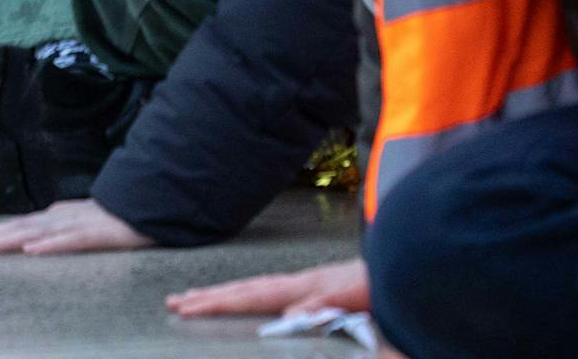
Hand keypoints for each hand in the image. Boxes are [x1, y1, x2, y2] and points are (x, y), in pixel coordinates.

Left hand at [0, 199, 151, 256]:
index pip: (15, 227)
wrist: (151, 200)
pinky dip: (50, 246)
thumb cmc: (116, 216)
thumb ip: (58, 228)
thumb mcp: (81, 224)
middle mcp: (60, 218)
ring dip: (7, 240)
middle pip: (17, 229)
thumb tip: (34, 236)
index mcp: (55, 218)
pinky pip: (71, 241)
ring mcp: (78, 224)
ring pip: (36, 233)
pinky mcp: (98, 233)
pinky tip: (32, 251)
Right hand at [167, 258, 369, 319]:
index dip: (217, 302)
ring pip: (253, 288)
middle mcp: (297, 282)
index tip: (187, 308)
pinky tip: (244, 297)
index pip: (250, 296)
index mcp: (302, 287)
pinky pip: (268, 291)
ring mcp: (304, 283)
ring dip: (223, 293)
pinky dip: (247, 293)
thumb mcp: (354, 297)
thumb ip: (321, 304)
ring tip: (195, 296)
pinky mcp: (314, 287)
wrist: (403, 264)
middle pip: (244, 289)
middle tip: (174, 302)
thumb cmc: (381, 286)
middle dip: (208, 297)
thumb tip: (284, 315)